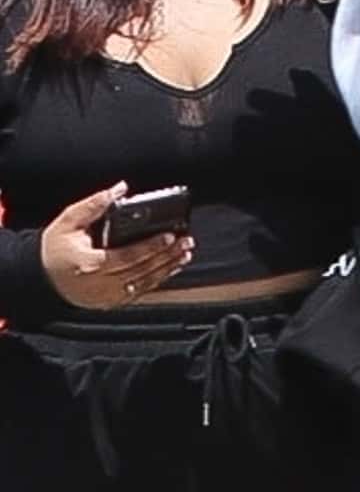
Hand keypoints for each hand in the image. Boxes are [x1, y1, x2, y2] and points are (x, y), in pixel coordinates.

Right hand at [39, 186, 193, 310]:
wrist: (41, 279)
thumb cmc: (53, 249)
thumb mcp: (68, 221)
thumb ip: (94, 204)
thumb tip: (119, 189)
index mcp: (91, 263)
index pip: (129, 255)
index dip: (151, 246)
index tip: (170, 236)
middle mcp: (102, 283)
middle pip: (143, 270)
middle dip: (167, 255)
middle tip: (186, 243)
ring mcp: (109, 295)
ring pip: (145, 283)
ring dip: (167, 269)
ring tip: (184, 255)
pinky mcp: (112, 302)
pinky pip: (140, 292)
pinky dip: (157, 280)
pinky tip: (169, 270)